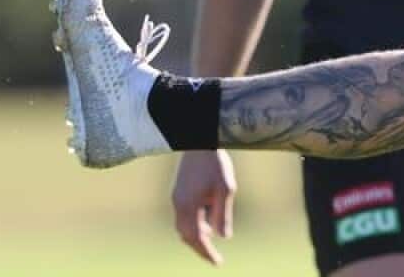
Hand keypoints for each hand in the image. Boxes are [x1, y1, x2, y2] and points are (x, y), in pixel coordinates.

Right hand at [172, 149, 236, 264]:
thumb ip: (223, 213)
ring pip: (184, 225)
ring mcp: (177, 197)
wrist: (199, 140)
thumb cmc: (215, 164)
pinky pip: (185, 214)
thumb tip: (224, 237)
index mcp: (188, 206)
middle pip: (186, 234)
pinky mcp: (180, 191)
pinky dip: (195, 223)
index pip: (196, 237)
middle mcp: (179, 204)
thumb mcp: (226, 189)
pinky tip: (208, 221)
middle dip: (200, 247)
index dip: (206, 252)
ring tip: (212, 240)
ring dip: (197, 234)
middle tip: (214, 258)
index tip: (217, 263)